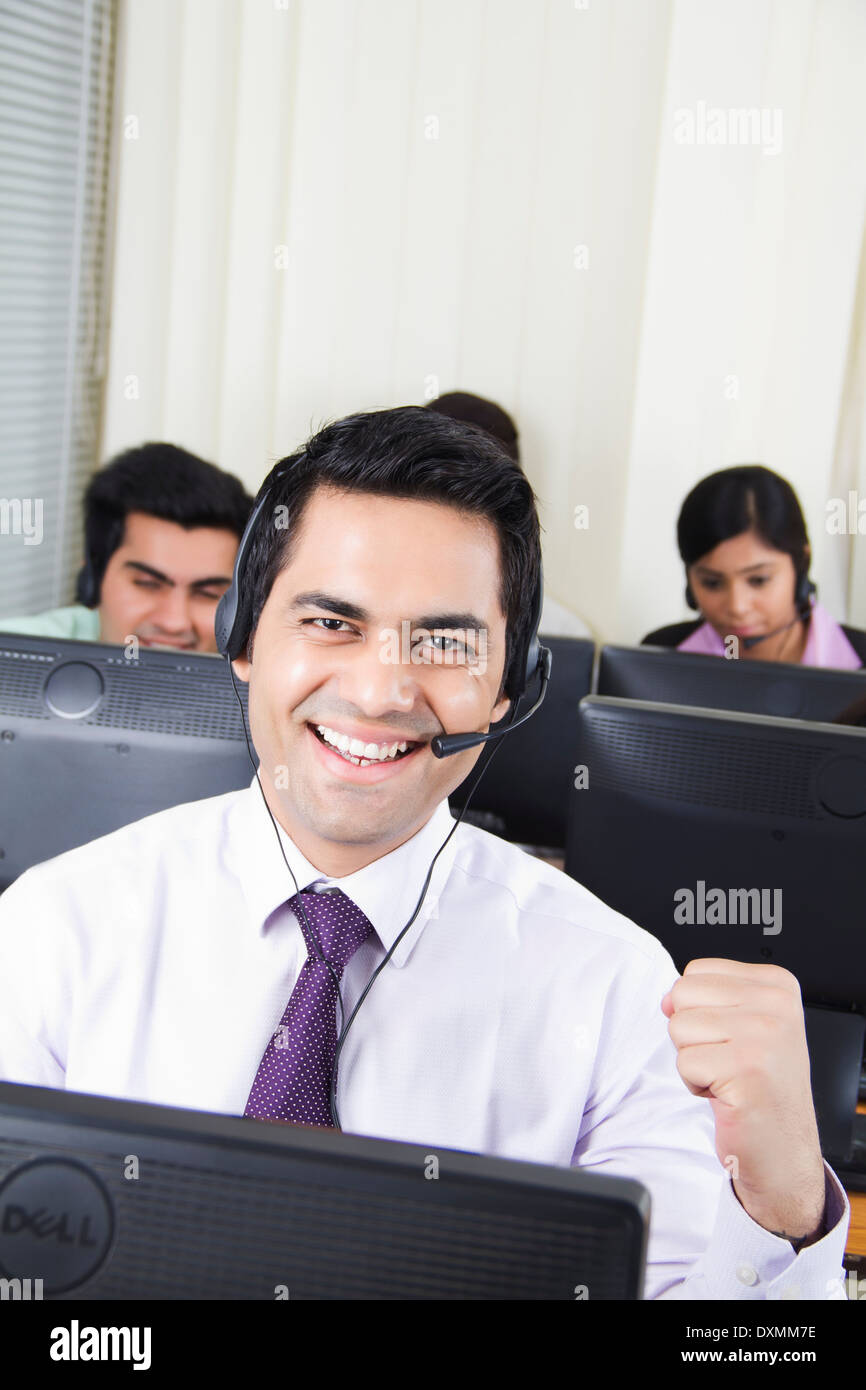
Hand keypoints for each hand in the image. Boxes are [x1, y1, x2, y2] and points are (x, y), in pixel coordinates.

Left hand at [660, 959, 825, 1244]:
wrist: (784, 1148)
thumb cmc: (761, 1086)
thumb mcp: (743, 1024)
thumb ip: (705, 999)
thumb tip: (667, 998)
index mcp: (777, 984)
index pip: (697, 971)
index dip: (702, 1010)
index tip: (734, 1038)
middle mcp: (776, 1005)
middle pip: (683, 995)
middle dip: (693, 1034)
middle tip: (728, 1060)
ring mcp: (764, 1036)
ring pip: (679, 1028)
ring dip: (695, 1061)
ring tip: (729, 1077)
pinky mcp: (746, 1070)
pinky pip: (684, 1064)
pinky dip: (696, 1085)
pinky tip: (728, 1094)